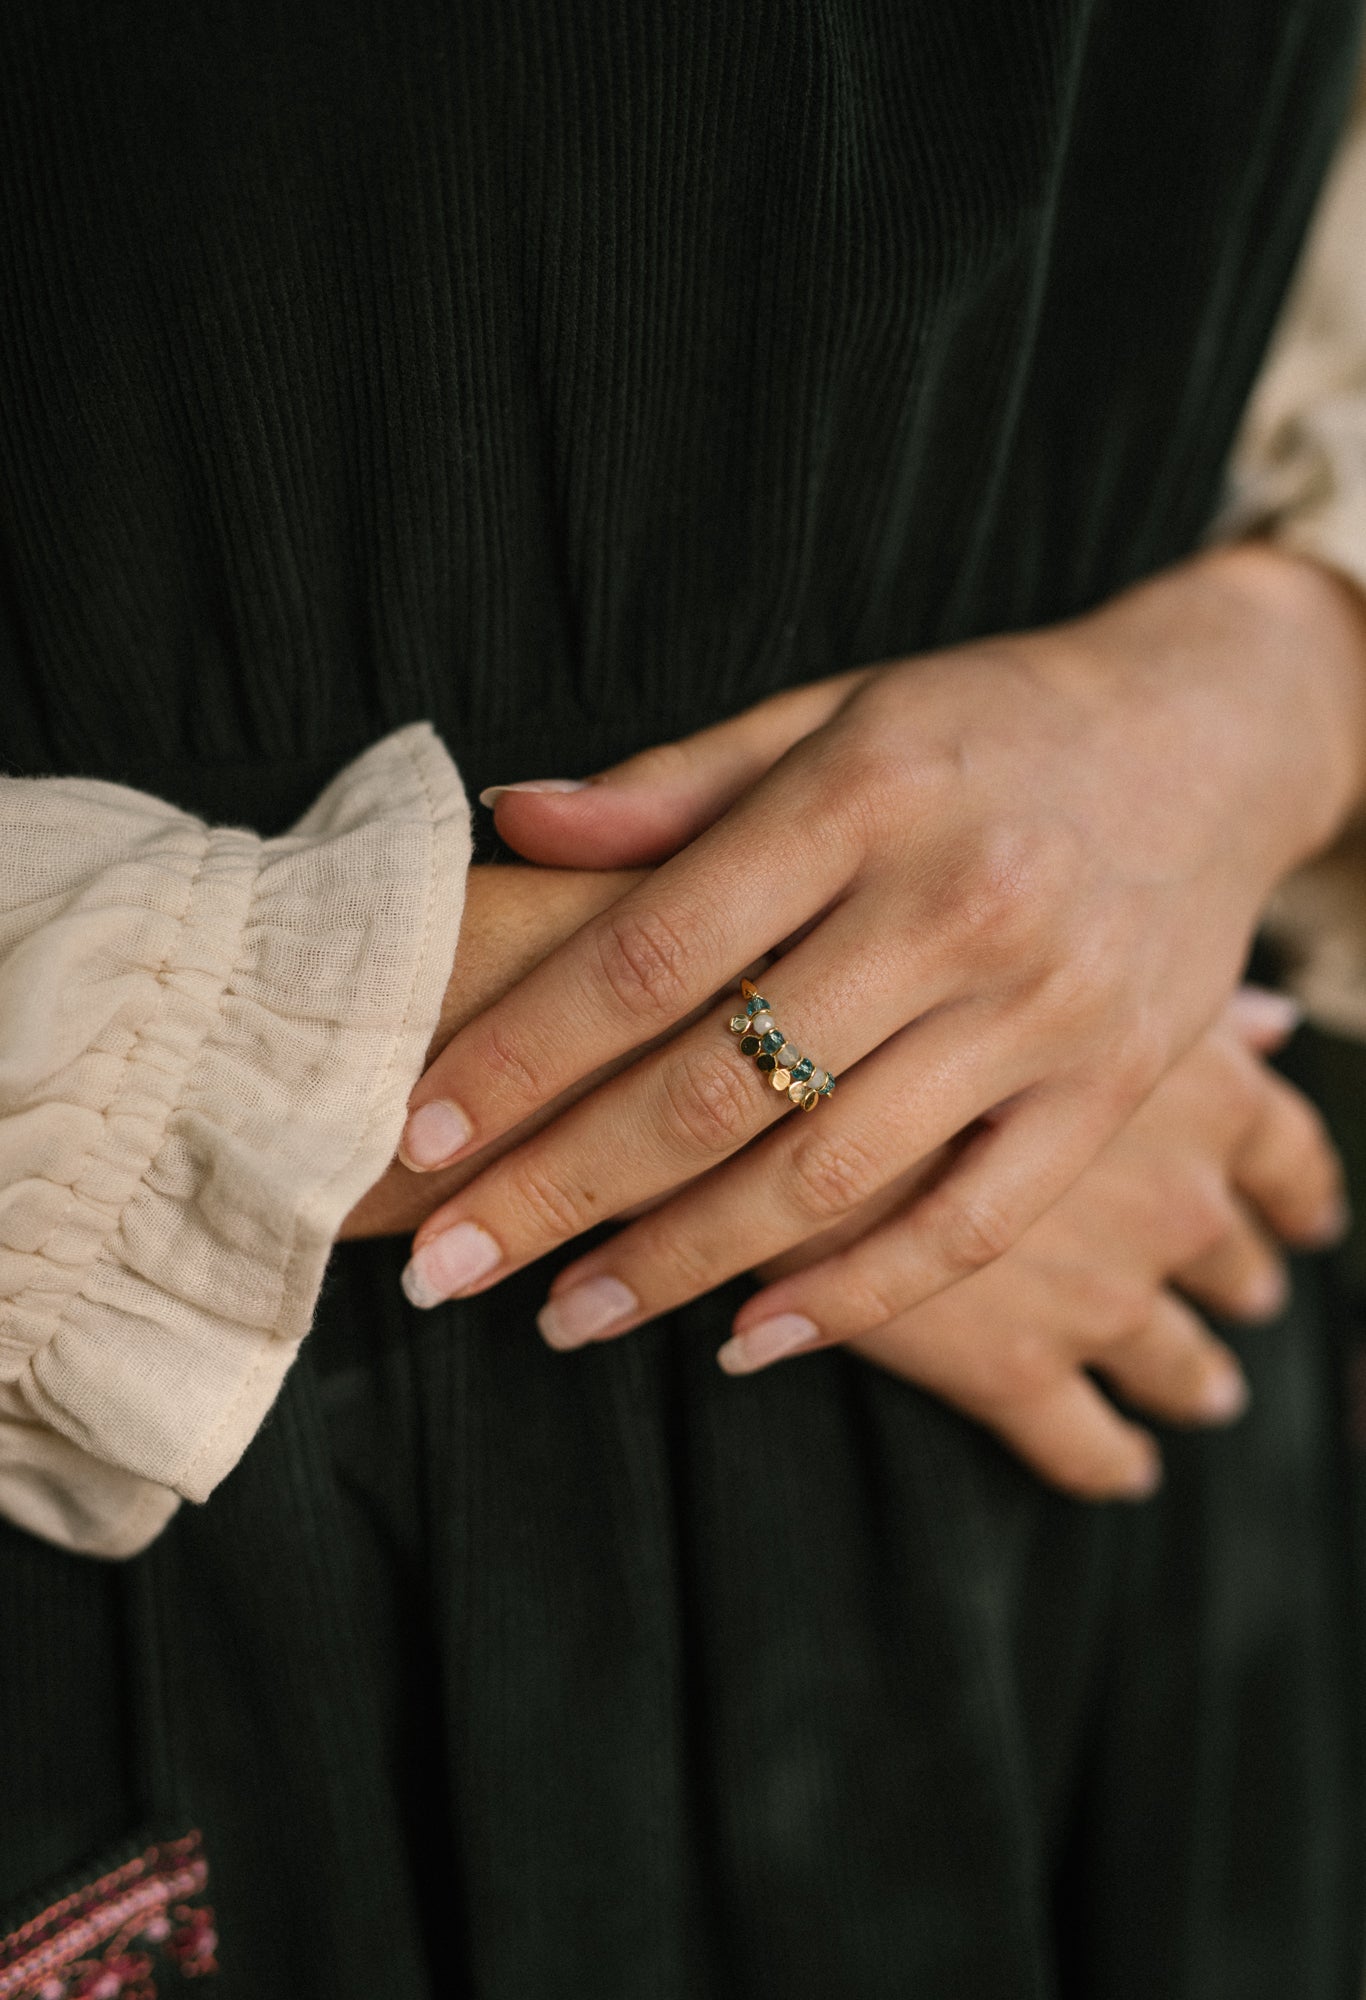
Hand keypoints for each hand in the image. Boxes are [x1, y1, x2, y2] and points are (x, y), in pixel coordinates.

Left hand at [396, 546, 1365, 1365]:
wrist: (1206, 736)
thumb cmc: (985, 724)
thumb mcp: (831, 712)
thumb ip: (672, 784)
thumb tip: (509, 819)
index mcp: (863, 793)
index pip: (652, 952)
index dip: (520, 1055)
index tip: (418, 1135)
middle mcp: (955, 903)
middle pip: (719, 1084)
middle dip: (562, 1189)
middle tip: (443, 1266)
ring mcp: (1044, 1010)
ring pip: (830, 1174)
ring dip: (679, 1265)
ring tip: (565, 1317)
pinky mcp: (1111, 1090)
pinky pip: (971, 1225)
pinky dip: (857, 1298)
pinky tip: (748, 1339)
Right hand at [824, 989, 1344, 1497]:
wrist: (786, 1069)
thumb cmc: (925, 989)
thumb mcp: (1061, 974)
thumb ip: (1177, 1013)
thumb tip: (1271, 1022)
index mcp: (1201, 1097)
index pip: (1289, 1158)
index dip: (1299, 1194)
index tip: (1303, 1218)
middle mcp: (1177, 1202)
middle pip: (1238, 1267)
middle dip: (1235, 1283)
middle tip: (1232, 1298)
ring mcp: (1105, 1297)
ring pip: (1182, 1366)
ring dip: (1192, 1378)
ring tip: (1199, 1389)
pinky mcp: (1015, 1371)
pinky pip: (1088, 1444)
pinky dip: (1109, 1459)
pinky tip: (1115, 1464)